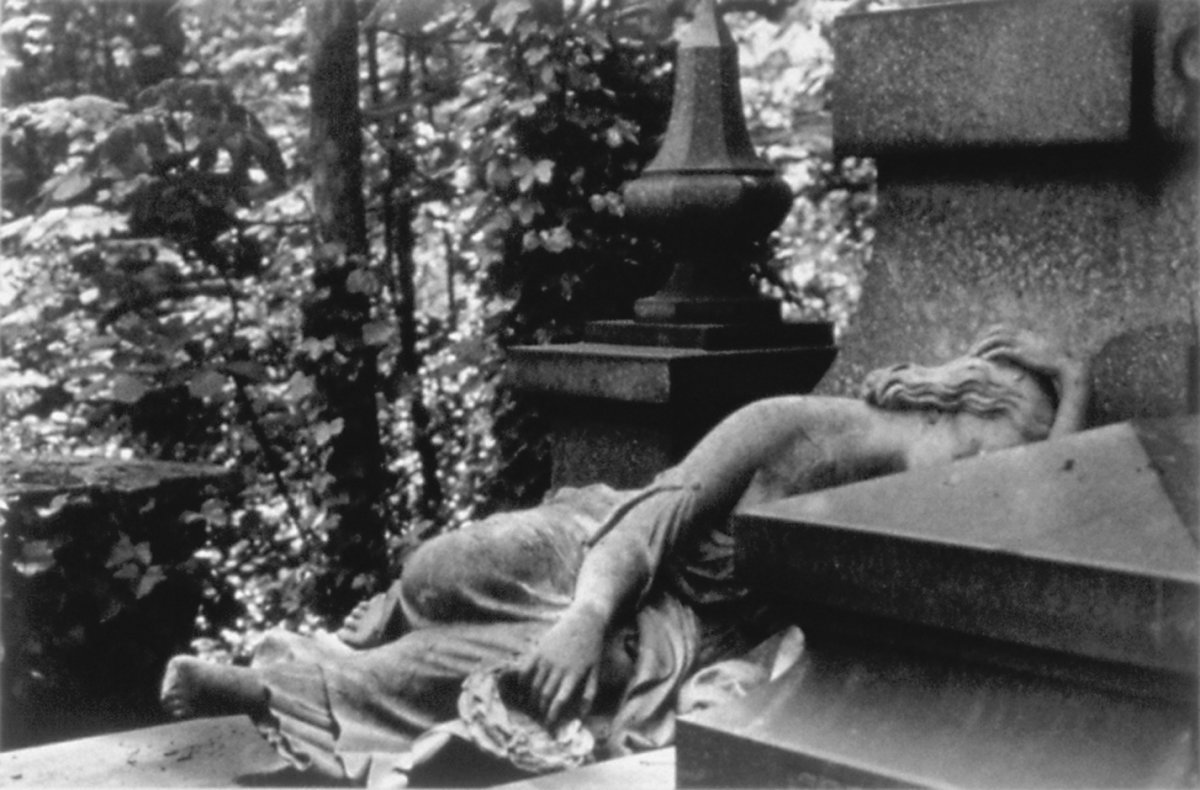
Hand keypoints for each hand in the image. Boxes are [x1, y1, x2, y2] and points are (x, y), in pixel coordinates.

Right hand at [509, 607, 605, 726]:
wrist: (585, 620)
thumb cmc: (592, 648)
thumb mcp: (596, 671)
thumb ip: (589, 694)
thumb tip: (582, 716)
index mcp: (574, 674)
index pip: (559, 700)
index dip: (552, 715)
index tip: (549, 725)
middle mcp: (558, 667)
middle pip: (544, 695)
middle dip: (541, 709)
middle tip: (540, 717)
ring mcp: (546, 658)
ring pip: (534, 685)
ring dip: (532, 699)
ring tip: (533, 707)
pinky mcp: (539, 650)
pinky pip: (526, 669)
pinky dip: (522, 682)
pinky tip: (523, 690)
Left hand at [969, 325, 1075, 380]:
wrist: (1067, 365)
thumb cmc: (1055, 363)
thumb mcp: (1040, 354)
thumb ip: (1029, 352)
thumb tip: (1021, 356)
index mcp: (1026, 334)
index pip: (1001, 327)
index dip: (988, 334)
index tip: (979, 344)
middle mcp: (1023, 335)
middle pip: (995, 330)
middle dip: (981, 338)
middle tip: (972, 350)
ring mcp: (1022, 343)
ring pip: (995, 339)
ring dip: (982, 346)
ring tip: (973, 355)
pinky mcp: (1023, 353)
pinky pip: (1002, 350)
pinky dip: (991, 353)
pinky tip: (984, 359)